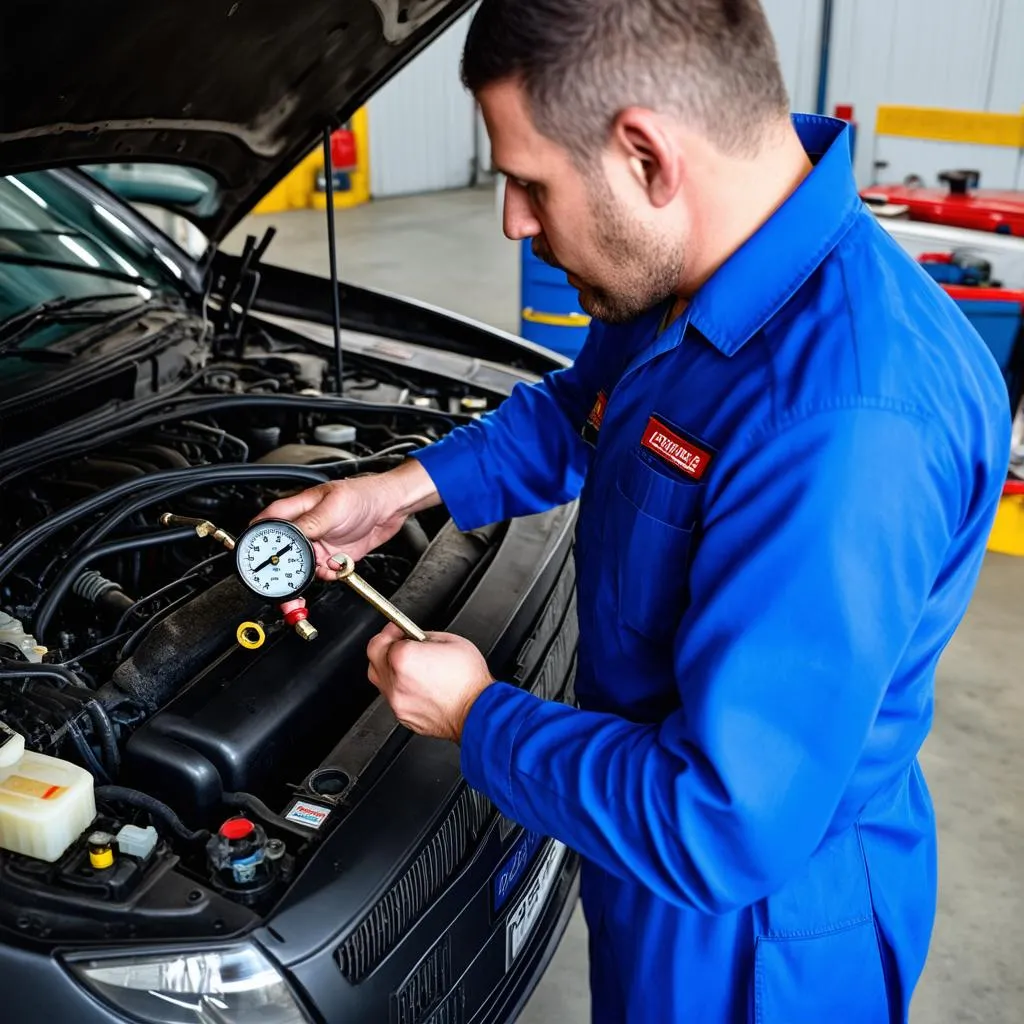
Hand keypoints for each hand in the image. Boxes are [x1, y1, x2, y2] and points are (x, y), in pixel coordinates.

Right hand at [252, 461, 437, 578]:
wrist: (391, 508)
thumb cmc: (364, 495)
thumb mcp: (335, 506)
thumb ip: (311, 522)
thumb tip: (291, 535)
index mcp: (299, 509)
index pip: (268, 523)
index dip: (257, 539)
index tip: (256, 556)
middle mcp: (305, 528)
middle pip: (282, 551)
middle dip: (281, 568)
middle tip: (285, 580)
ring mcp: (318, 543)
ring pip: (301, 566)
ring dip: (308, 574)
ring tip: (323, 570)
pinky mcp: (332, 556)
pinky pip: (322, 573)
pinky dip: (329, 575)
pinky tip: (338, 566)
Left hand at [366, 624, 494, 742]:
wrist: (478, 712)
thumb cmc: (469, 680)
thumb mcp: (450, 640)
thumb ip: (424, 636)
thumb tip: (414, 638)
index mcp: (404, 658)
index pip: (382, 638)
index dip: (392, 630)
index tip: (398, 629)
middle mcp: (395, 681)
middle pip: (374, 658)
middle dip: (384, 647)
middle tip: (399, 643)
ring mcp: (397, 701)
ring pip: (380, 680)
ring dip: (389, 669)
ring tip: (408, 666)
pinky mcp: (403, 717)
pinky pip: (393, 698)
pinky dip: (400, 689)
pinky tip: (417, 685)